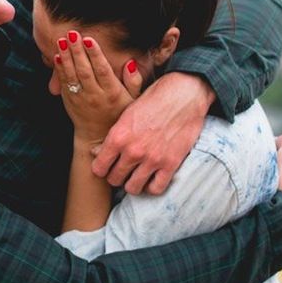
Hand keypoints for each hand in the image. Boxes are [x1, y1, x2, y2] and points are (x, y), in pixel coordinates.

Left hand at [52, 31, 141, 142]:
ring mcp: (80, 99)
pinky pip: (63, 83)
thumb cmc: (119, 114)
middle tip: (72, 34)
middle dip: (77, 51)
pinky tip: (57, 56)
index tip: (89, 39)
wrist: (97, 137)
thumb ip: (133, 81)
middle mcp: (95, 96)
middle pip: (84, 70)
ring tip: (62, 40)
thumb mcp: (133, 101)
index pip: (102, 71)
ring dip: (66, 57)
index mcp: (112, 93)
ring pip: (71, 75)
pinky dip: (59, 69)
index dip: (95, 54)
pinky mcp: (69, 101)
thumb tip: (130, 63)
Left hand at [91, 72, 214, 194]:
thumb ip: (113, 136)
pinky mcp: (171, 163)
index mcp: (118, 136)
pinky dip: (152, 186)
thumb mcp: (127, 113)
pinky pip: (156, 189)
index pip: (99, 168)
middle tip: (122, 169)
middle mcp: (132, 150)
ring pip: (132, 188)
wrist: (184, 93)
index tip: (106, 166)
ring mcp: (152, 159)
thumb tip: (96, 153)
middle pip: (114, 180)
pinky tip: (152, 177)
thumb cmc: (154, 98)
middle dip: (116, 176)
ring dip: (133, 183)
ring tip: (136, 175)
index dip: (101, 168)